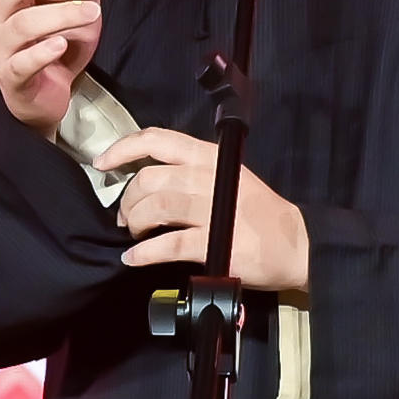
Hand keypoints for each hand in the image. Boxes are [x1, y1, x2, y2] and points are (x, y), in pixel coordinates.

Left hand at [100, 127, 309, 291]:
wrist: (297, 245)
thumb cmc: (260, 213)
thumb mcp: (230, 177)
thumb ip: (192, 173)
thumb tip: (145, 181)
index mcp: (211, 158)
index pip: (159, 140)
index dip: (123, 148)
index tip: (102, 163)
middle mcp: (210, 177)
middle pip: (150, 178)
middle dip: (128, 199)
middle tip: (125, 217)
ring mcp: (214, 210)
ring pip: (155, 208)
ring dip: (135, 223)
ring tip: (133, 235)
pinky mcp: (215, 243)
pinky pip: (167, 245)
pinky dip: (144, 252)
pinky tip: (134, 258)